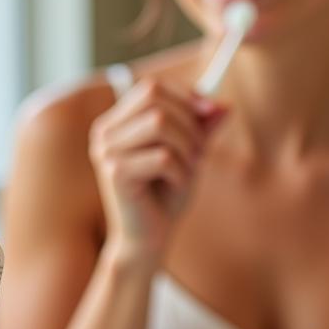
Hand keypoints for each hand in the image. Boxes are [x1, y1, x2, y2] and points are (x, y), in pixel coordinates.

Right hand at [89, 78, 226, 262]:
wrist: (148, 240)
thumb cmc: (165, 196)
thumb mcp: (189, 154)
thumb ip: (203, 128)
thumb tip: (224, 105)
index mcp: (116, 122)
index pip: (151, 88)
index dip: (185, 95)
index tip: (211, 112)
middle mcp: (104, 132)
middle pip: (155, 100)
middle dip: (189, 124)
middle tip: (200, 153)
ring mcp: (106, 151)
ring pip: (159, 123)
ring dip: (187, 148)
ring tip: (189, 171)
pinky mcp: (115, 173)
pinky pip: (163, 157)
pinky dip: (181, 172)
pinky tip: (176, 187)